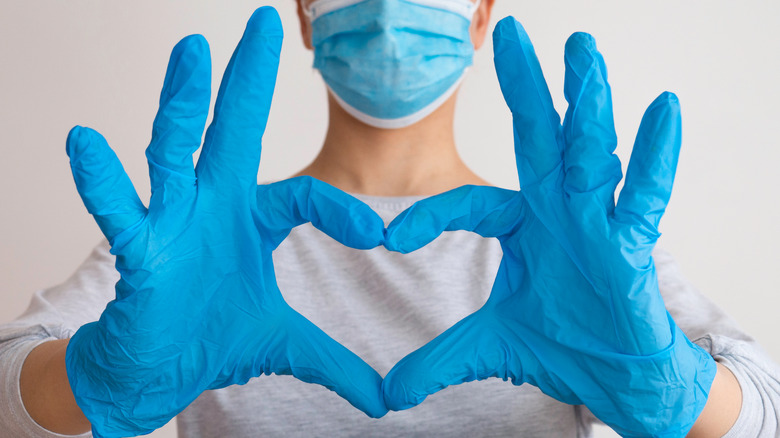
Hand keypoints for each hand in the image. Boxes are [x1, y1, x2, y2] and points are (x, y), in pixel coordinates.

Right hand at [65, 8, 386, 437]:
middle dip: (246, 80)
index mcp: (251, 220)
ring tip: (191, 51)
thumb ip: (334, 363)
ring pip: (174, 153)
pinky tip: (85, 142)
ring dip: (181, 105)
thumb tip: (383, 400)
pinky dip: (103, 182)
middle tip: (262, 22)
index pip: (304, 196)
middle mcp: (211, 207)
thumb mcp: (286, 345)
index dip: (343, 212)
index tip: (384, 235)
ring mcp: (171, 224)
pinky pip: (119, 212)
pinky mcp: (136, 253)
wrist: (158, 369)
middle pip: (232, 132)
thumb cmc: (214, 338)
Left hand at [381, 17, 716, 436]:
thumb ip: (438, 361)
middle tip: (508, 34)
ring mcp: (597, 222)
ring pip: (590, 154)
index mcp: (521, 226)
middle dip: (525, 89)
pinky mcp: (633, 244)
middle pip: (537, 141)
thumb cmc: (560, 345)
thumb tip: (387, 394)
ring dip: (587, 102)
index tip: (386, 239)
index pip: (468, 204)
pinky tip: (662, 108)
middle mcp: (558, 212)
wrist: (614, 375)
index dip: (429, 218)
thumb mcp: (489, 347)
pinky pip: (643, 195)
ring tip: (581, 49)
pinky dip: (654, 155)